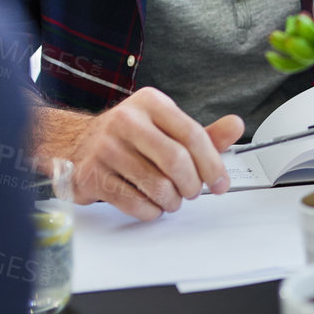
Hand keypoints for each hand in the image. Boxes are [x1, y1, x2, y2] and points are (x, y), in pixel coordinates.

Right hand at [50, 88, 242, 220]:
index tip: (221, 182)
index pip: (192, 134)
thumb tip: (236, 126)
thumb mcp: (166, 127)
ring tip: (172, 199)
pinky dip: (151, 211)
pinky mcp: (92, 175)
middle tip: (194, 192)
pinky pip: (134, 202)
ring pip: (156, 185)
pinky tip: (152, 204)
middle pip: (176, 161)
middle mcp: (126, 120)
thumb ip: (202, 133)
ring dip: (172, 201)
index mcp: (151, 103)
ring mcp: (106, 147)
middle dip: (192, 185)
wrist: (77, 144)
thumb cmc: (130, 137)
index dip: (212, 163)